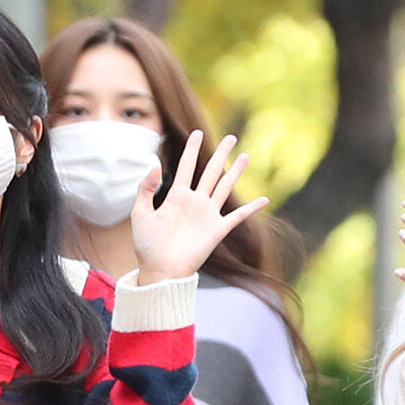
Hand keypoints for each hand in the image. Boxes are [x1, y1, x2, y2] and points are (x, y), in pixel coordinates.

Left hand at [132, 132, 268, 284]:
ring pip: (224, 187)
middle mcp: (194, 202)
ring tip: (245, 156)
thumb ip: (145, 188)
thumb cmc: (147, 247)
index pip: (186, 166)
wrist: (160, 270)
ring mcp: (207, 215)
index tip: (197, 133)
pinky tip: (264, 199)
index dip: (191, 150)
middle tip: (231, 137)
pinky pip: (237, 216)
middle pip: (210, 171)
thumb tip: (155, 164)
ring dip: (235, 171)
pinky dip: (251, 208)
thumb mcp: (140, 214)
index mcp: (176, 197)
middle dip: (221, 154)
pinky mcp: (217, 230)